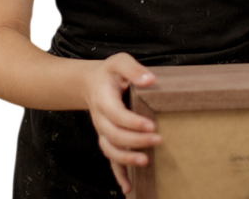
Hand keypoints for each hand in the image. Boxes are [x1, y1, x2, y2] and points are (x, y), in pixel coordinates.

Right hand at [82, 52, 161, 194]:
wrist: (90, 82)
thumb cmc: (109, 72)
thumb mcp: (119, 62)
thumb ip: (133, 69)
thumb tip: (150, 80)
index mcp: (103, 99)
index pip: (117, 115)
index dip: (133, 123)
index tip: (150, 125)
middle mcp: (100, 118)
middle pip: (114, 136)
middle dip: (135, 141)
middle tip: (157, 140)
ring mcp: (102, 131)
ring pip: (110, 150)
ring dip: (127, 158)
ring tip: (145, 161)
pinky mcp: (107, 139)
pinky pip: (110, 159)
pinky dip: (118, 174)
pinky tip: (129, 188)